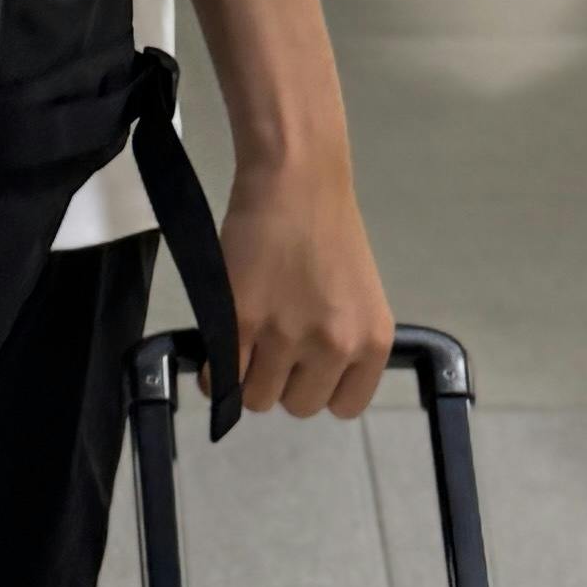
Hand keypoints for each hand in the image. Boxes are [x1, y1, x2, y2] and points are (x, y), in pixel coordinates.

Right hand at [219, 148, 390, 417]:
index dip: (319, 387)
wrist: (297, 180)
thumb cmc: (328, 231)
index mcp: (372, 342)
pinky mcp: (241, 321)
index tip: (306, 366)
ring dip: (245, 376)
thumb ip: (342, 342)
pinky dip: (213, 370)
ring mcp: (286, 336)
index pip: (344, 406)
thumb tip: (306, 379)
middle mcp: (335, 346)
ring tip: (245, 340)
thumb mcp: (358, 297)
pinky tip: (218, 346)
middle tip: (272, 345)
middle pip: (298, 406)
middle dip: (282, 382)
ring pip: (257, 398)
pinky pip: (221, 377)